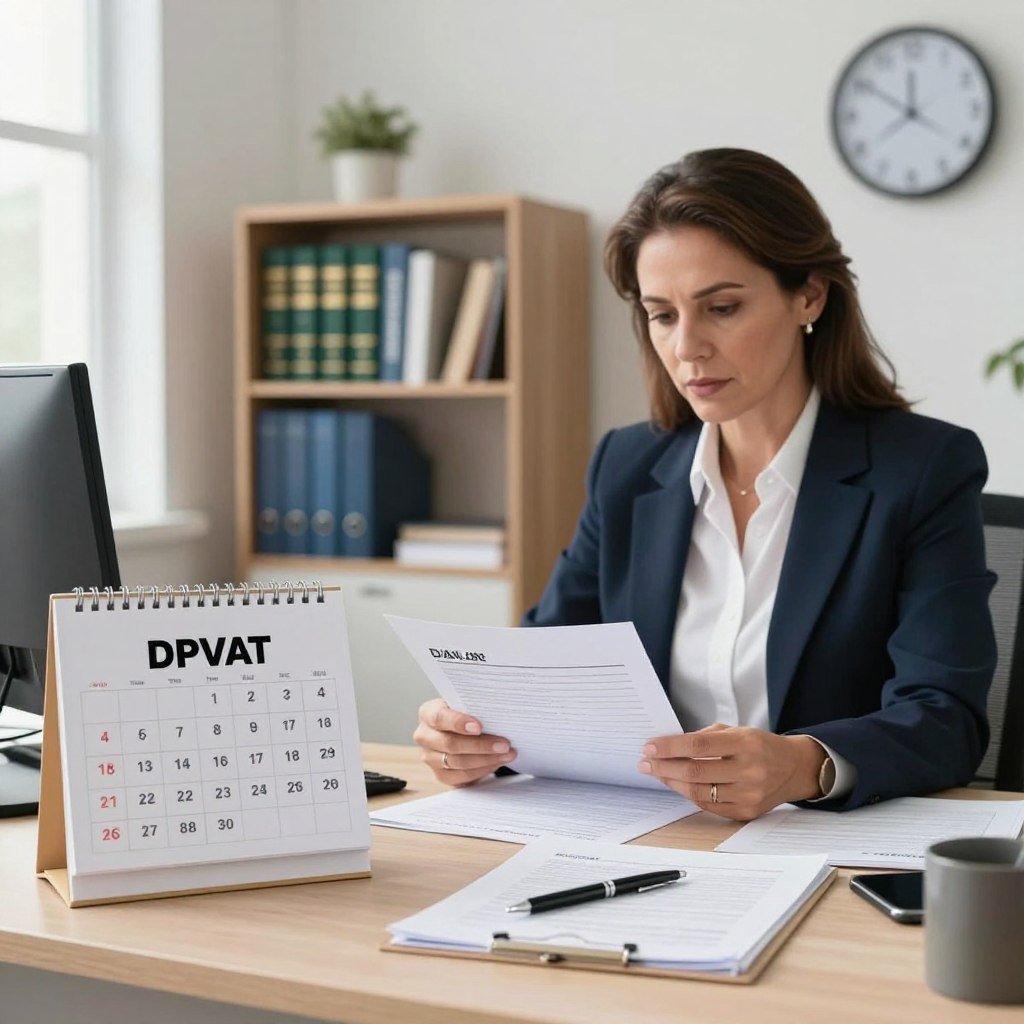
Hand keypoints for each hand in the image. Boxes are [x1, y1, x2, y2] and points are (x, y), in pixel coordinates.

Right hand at [413, 698, 516, 786]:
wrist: (459, 730)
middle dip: (481, 745)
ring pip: (458, 762)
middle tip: (504, 744)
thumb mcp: (465, 705)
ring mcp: (430, 758)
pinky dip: (482, 770)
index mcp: (428, 713)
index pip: (440, 717)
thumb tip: (497, 714)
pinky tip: (496, 762)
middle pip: (450, 744)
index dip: (459, 723)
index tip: (479, 727)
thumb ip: (474, 708)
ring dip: (486, 759)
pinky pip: (462, 776)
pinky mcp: (440, 775)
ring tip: (506, 754)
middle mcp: (424, 736)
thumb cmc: (464, 714)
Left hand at [637, 723, 824, 820]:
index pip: (698, 745)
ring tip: (657, 773)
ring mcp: (749, 794)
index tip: (650, 747)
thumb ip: (705, 737)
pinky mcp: (746, 812)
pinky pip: (709, 806)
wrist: (794, 768)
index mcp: (745, 743)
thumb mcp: (738, 731)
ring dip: (672, 782)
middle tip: (645, 763)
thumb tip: (670, 745)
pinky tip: (678, 785)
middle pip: (696, 771)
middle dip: (664, 766)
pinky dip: (689, 795)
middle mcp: (749, 770)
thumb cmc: (760, 746)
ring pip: (699, 792)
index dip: (670, 747)